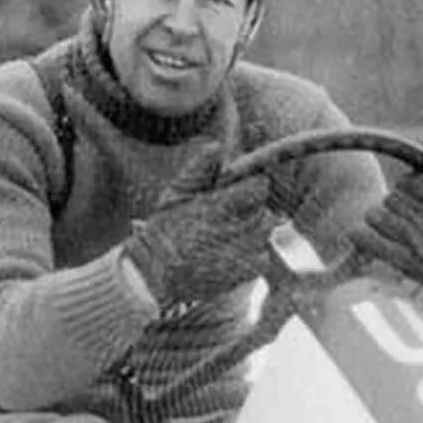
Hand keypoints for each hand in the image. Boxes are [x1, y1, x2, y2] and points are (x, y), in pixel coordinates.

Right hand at [122, 142, 275, 305]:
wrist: (157, 275)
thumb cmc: (165, 231)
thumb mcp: (175, 195)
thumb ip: (198, 170)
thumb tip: (217, 147)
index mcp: (216, 207)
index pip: (259, 187)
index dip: (252, 186)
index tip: (241, 191)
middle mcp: (234, 231)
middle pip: (265, 210)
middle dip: (251, 210)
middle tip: (229, 217)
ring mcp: (243, 253)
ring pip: (265, 232)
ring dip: (252, 232)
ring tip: (227, 236)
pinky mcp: (246, 272)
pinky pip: (263, 256)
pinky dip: (252, 255)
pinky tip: (230, 254)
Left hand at [349, 158, 422, 297]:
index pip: (412, 182)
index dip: (408, 184)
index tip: (411, 191)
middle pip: (393, 198)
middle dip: (394, 201)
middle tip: (401, 209)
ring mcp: (421, 245)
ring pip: (379, 217)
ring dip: (377, 216)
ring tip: (383, 220)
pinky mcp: (410, 264)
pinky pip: (375, 245)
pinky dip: (361, 238)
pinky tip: (356, 234)